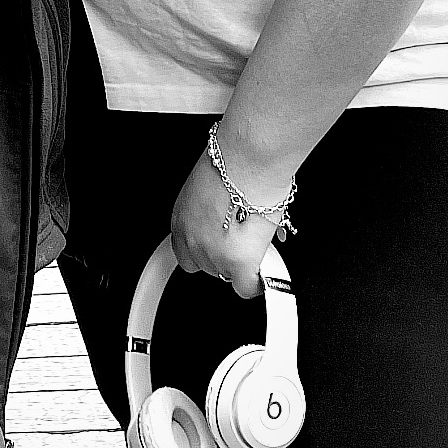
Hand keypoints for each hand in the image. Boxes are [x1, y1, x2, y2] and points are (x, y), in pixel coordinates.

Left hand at [170, 148, 275, 297]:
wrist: (248, 160)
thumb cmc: (234, 161)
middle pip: (205, 265)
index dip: (206, 248)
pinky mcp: (237, 263)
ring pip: (227, 274)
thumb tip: (227, 213)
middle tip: (242, 236)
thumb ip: (212, 208)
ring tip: (257, 238)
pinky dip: (257, 281)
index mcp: (182, 218)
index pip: (186, 250)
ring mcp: (213, 254)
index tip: (219, 243)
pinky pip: (247, 286)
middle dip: (224, 255)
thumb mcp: (210, 185)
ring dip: (242, 261)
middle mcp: (192, 239)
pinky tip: (266, 269)